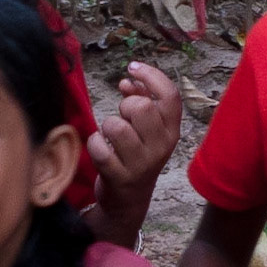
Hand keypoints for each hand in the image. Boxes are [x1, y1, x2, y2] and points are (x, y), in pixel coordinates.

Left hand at [89, 61, 181, 218]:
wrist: (130, 198)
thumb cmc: (137, 155)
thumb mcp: (148, 130)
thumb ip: (142, 100)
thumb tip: (129, 80)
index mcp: (172, 131)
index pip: (170, 96)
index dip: (151, 76)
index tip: (133, 68)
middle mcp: (161, 147)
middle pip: (141, 107)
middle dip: (124, 106)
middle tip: (124, 118)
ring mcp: (141, 163)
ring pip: (116, 126)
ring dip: (107, 126)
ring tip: (111, 137)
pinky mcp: (119, 176)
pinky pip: (98, 146)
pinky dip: (94, 143)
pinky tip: (100, 148)